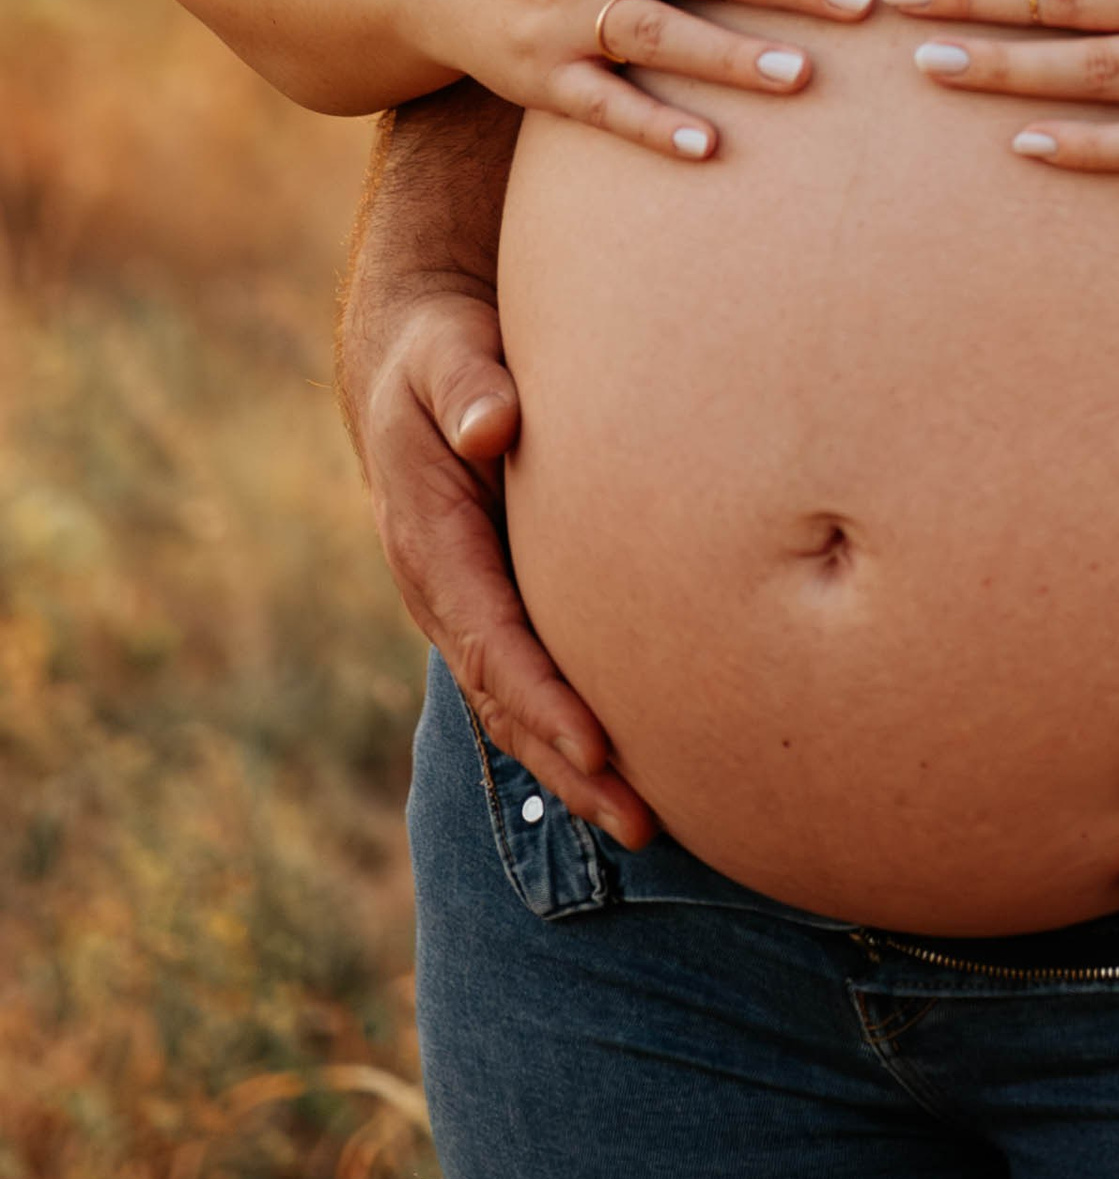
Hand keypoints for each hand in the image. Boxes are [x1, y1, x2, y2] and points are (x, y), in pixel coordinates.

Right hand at [352, 284, 657, 847]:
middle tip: (641, 820)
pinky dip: (571, 730)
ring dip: (574, 768)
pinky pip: (530, 679)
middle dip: (568, 764)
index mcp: (430, 542)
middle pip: (506, 697)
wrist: (412, 361)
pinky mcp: (498, 598)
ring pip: (517, 704)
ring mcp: (468, 603)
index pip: (489, 637)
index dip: (541, 696)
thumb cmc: (441, 354)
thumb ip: (469, 384)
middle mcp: (444, 590)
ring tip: (646, 824)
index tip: (597, 745)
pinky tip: (630, 766)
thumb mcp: (447, 354)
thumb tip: (491, 427)